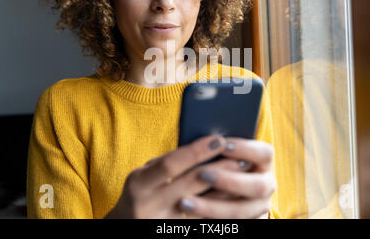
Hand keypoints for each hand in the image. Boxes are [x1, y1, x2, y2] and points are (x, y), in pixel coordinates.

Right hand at [105, 135, 249, 218]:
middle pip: (191, 184)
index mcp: (138, 183)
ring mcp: (161, 223)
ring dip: (226, 190)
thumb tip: (204, 146)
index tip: (219, 140)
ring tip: (243, 177)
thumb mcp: (144, 175)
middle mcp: (148, 205)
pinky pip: (202, 221)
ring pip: (202, 205)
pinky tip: (233, 197)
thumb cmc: (139, 193)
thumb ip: (167, 163)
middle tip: (242, 158)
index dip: (196, 151)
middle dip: (220, 169)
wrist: (126, 225)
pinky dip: (219, 207)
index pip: (171, 164)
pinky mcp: (173, 233)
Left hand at [178, 138, 275, 218]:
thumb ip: (219, 148)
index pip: (264, 153)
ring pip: (240, 211)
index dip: (245, 149)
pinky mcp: (247, 222)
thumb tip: (205, 142)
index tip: (223, 144)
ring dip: (211, 207)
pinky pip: (229, 224)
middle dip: (229, 181)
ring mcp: (258, 207)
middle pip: (257, 186)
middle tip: (202, 174)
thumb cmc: (221, 160)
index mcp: (264, 162)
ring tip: (184, 201)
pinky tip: (188, 215)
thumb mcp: (225, 152)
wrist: (229, 188)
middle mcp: (267, 185)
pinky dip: (207, 219)